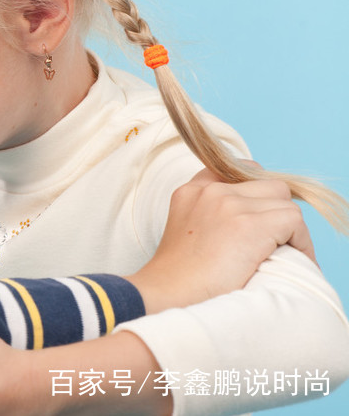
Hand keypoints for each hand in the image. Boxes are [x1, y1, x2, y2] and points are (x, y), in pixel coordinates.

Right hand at [127, 166, 314, 313]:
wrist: (167, 297)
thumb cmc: (179, 280)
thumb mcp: (186, 234)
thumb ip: (211, 217)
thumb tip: (253, 221)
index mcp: (190, 192)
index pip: (236, 171)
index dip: (256, 193)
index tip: (259, 217)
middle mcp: (209, 191)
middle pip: (268, 185)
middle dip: (276, 212)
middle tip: (275, 243)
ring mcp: (228, 204)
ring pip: (285, 202)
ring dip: (289, 229)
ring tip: (284, 256)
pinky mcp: (250, 224)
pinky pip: (294, 221)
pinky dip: (301, 243)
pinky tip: (290, 262)